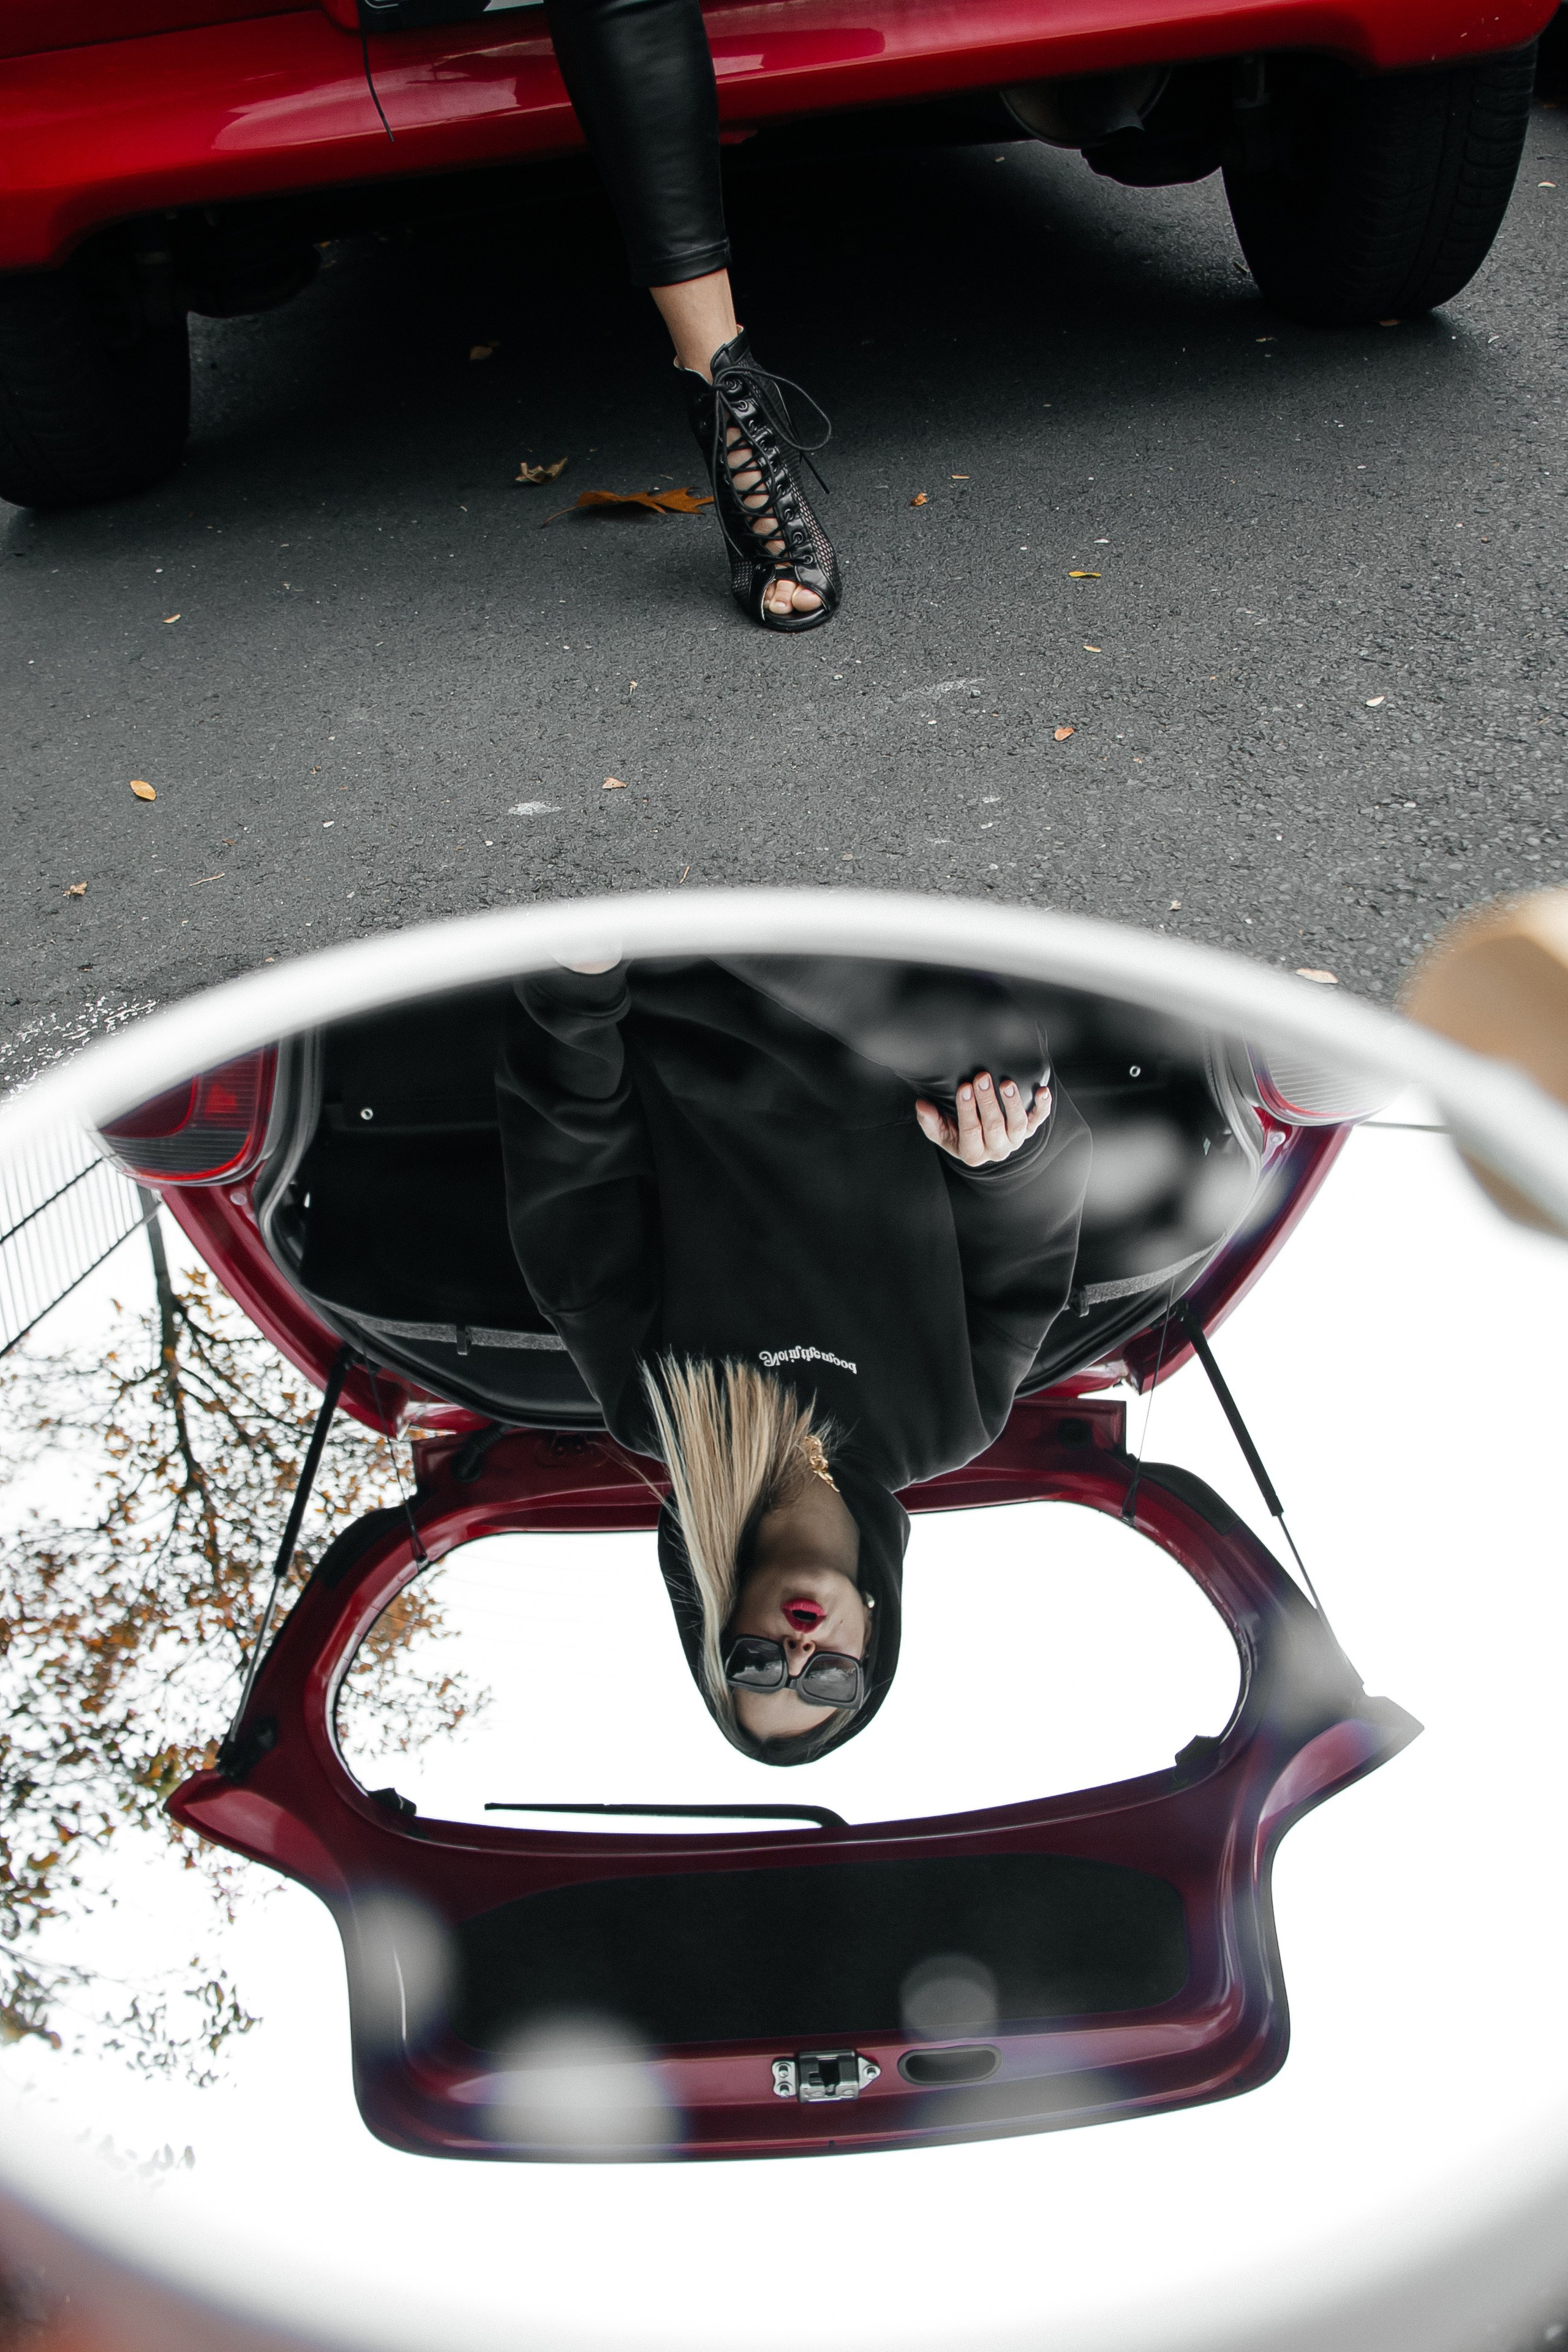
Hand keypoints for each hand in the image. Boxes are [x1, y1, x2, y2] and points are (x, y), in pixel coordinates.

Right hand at [915, 1073, 1051, 1165]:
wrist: (983, 1142)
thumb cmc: (958, 1135)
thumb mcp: (942, 1132)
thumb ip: (931, 1122)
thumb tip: (922, 1106)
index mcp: (972, 1153)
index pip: (970, 1131)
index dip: (967, 1109)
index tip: (963, 1088)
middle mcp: (996, 1150)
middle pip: (994, 1126)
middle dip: (988, 1101)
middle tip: (982, 1078)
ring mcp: (1014, 1140)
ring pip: (1018, 1124)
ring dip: (1013, 1103)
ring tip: (1006, 1083)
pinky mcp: (1029, 1130)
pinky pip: (1038, 1120)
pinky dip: (1042, 1106)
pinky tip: (1042, 1091)